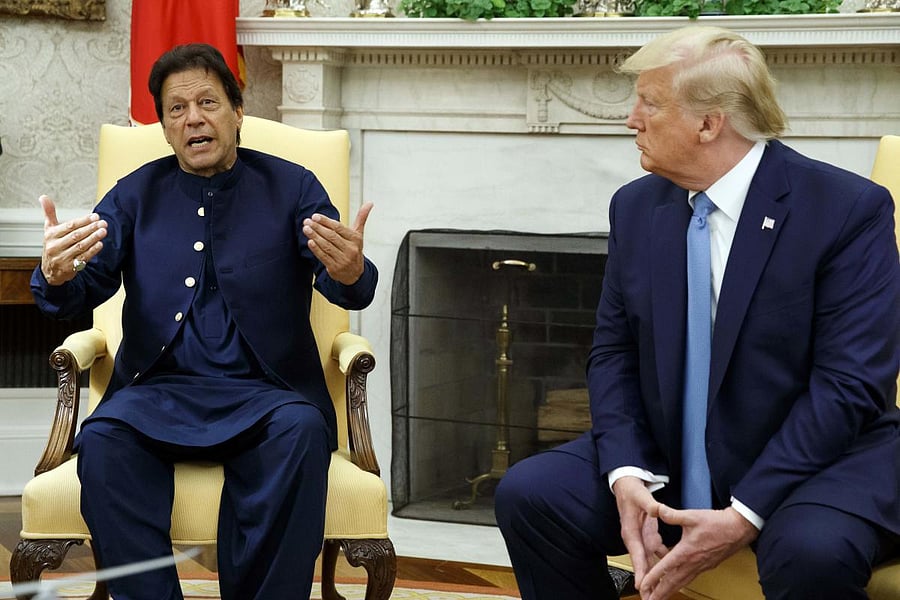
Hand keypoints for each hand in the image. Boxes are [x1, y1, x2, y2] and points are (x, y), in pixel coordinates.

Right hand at [39, 195, 107, 285]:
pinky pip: (83, 258)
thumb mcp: (48, 230)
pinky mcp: (70, 268)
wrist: (50, 271)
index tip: (95, 216)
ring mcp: (62, 258)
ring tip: (103, 231)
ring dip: (93, 238)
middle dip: (91, 228)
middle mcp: (55, 246)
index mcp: (51, 235)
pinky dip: (92, 251)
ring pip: (80, 246)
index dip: (83, 221)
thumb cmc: (52, 246)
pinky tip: (100, 244)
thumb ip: (49, 214)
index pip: (69, 226)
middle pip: (76, 236)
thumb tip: (44, 197)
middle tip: (103, 223)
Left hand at [304, 202, 372, 284]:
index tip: (315, 216)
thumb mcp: (359, 234)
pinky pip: (324, 257)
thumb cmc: (354, 250)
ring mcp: (342, 259)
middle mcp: (350, 249)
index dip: (326, 222)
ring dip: (315, 236)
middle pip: (331, 236)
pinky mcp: (335, 268)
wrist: (355, 274)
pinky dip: (316, 249)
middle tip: (307, 221)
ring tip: (306, 229)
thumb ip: (362, 218)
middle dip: (318, 228)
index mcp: (355, 239)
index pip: (339, 228)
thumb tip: (369, 203)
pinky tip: (310, 242)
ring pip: (326, 246)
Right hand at [612, 476, 667, 590]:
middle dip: (646, 581)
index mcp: (631, 531)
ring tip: (661, 591)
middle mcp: (635, 538)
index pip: (636, 554)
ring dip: (655, 576)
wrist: (627, 486)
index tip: (642, 584)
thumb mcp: (641, 496)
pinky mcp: (648, 536)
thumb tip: (658, 510)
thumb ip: (651, 505)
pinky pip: (657, 553)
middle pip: (642, 563)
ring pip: (649, 562)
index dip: (640, 570)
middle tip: (651, 597)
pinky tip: (673, 571)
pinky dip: (664, 563)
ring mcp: (642, 538)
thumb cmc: (631, 492)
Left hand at [637, 505, 757, 599]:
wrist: (739, 529)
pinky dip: (679, 583)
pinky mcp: (706, 566)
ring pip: (681, 582)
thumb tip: (656, 509)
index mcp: (686, 551)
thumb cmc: (717, 523)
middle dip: (659, 593)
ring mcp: (700, 566)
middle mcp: (693, 563)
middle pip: (672, 582)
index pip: (665, 568)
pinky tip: (675, 584)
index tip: (643, 586)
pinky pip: (689, 578)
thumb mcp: (691, 516)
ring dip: (669, 591)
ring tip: (659, 598)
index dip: (652, 578)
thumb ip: (672, 515)